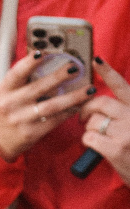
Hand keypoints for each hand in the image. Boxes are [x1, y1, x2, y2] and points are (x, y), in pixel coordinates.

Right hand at [0, 51, 93, 160]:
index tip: (42, 52)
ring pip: (51, 106)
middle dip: (58, 77)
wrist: (0, 138)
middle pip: (37, 88)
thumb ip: (23, 78)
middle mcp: (9, 105)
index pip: (16, 74)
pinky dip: (70, 111)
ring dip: (73, 97)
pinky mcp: (31, 133)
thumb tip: (49, 56)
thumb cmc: (9, 109)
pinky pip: (55, 120)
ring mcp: (20, 120)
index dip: (29, 63)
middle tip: (75, 68)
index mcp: (3, 90)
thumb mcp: (8, 93)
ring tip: (89, 89)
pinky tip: (81, 104)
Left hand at [79, 60, 129, 183]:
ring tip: (99, 138)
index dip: (108, 72)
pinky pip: (89, 137)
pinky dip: (88, 143)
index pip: (122, 87)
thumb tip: (101, 106)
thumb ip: (123, 114)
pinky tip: (97, 148)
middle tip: (83, 118)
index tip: (96, 60)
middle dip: (87, 109)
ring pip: (93, 121)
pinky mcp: (117, 149)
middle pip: (100, 102)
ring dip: (90, 129)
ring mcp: (126, 132)